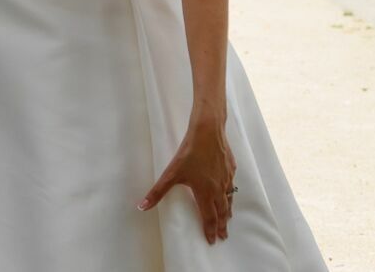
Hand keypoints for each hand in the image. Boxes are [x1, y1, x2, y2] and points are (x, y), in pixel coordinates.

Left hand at [140, 116, 236, 243]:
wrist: (208, 132)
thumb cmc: (190, 152)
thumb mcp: (170, 173)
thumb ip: (157, 192)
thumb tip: (142, 206)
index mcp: (205, 193)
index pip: (208, 217)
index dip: (210, 230)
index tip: (212, 240)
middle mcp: (218, 188)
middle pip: (221, 212)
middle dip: (222, 225)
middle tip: (223, 235)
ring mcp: (226, 178)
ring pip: (229, 199)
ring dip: (228, 211)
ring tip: (228, 218)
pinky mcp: (230, 168)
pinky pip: (232, 185)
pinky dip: (231, 194)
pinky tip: (229, 192)